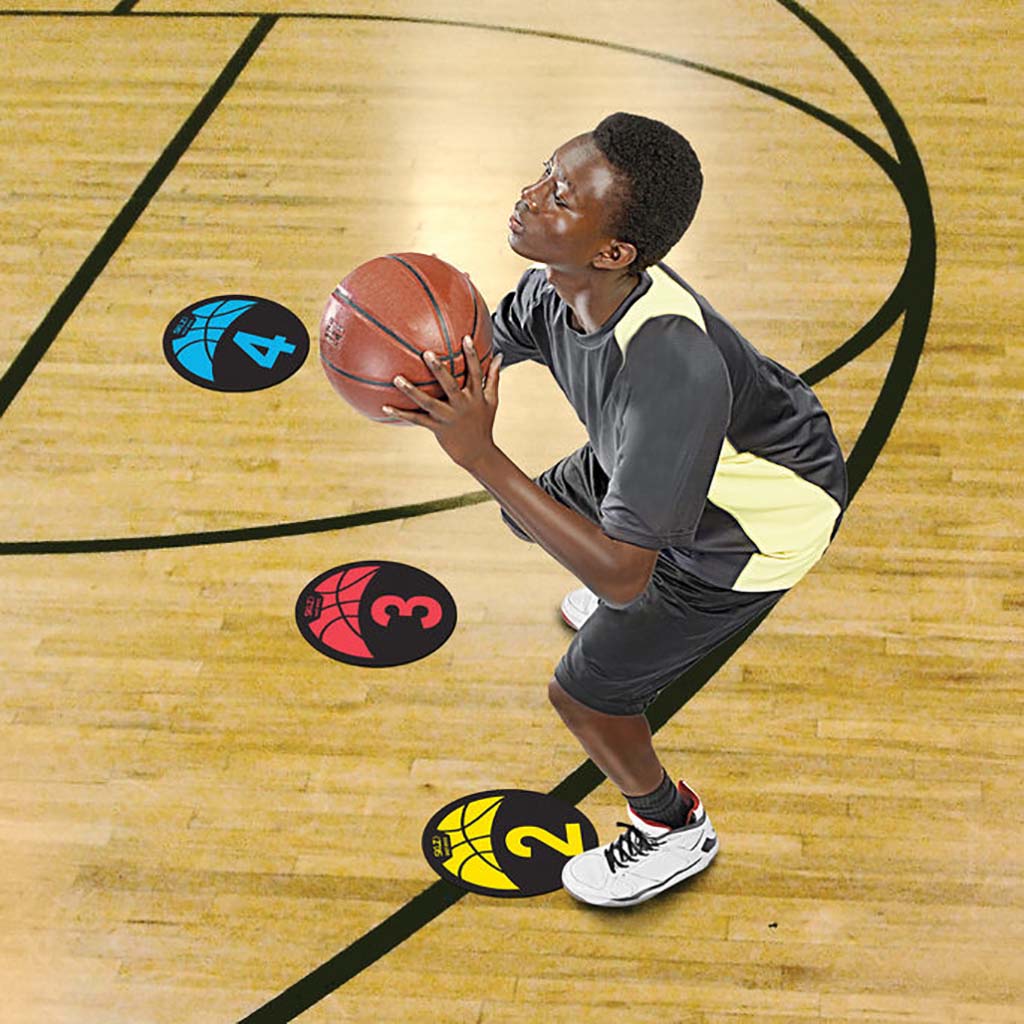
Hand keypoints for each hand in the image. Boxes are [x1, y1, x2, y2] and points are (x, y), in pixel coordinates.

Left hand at [383, 336, 503, 470]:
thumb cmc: (483, 422)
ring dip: (412, 391)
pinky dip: (401, 413)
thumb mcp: (492, 400)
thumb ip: (494, 377)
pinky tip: (385, 406)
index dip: (471, 356)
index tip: (465, 338)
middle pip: (450, 385)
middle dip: (439, 370)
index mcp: (476, 396)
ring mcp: (448, 417)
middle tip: (427, 353)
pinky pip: (416, 420)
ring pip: (428, 403)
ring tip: (397, 379)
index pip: (475, 373)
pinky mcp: (437, 428)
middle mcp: (462, 405)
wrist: (477, 453)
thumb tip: (499, 355)